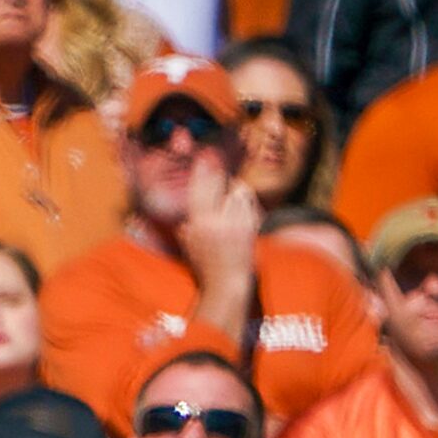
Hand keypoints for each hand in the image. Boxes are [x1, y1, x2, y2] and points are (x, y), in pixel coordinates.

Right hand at [177, 165, 261, 284]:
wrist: (227, 280)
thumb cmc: (203, 262)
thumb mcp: (186, 242)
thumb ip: (185, 220)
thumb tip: (186, 198)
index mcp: (198, 224)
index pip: (200, 188)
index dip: (203, 169)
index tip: (204, 156)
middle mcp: (218, 221)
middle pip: (221, 184)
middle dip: (219, 174)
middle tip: (217, 166)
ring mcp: (237, 222)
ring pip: (238, 190)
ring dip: (233, 189)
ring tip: (228, 198)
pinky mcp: (251, 224)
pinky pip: (249, 201)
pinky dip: (244, 201)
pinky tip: (238, 210)